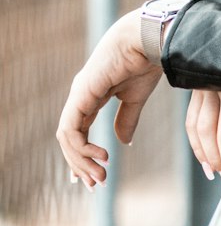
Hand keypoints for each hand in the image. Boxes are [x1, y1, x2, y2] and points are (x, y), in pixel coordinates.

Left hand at [56, 8, 162, 187]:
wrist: (149, 40)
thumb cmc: (146, 62)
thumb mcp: (136, 99)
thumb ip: (127, 120)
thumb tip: (123, 142)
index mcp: (91, 97)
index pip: (78, 132)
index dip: (83, 157)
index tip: (97, 178)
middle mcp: (80, 97)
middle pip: (70, 139)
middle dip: (81, 165)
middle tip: (97, 185)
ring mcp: (78, 96)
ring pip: (67, 138)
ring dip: (82, 161)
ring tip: (102, 176)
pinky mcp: (81, 95)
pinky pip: (71, 129)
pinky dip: (82, 148)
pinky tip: (102, 156)